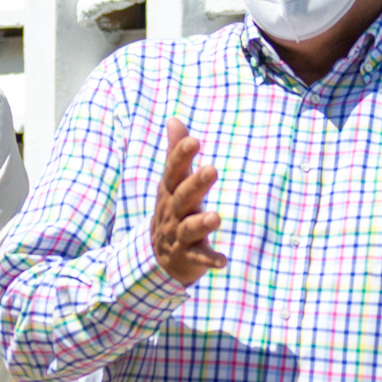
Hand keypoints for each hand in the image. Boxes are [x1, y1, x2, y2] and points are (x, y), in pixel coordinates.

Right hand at [152, 118, 223, 284]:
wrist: (158, 256)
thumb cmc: (172, 210)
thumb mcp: (172, 182)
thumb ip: (176, 153)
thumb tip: (174, 119)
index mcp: (169, 192)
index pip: (173, 172)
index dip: (181, 156)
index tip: (194, 141)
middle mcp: (172, 213)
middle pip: (182, 197)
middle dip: (195, 184)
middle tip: (212, 170)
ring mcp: (179, 235)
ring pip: (189, 229)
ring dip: (201, 223)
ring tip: (216, 218)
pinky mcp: (189, 256)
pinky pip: (199, 257)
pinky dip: (209, 260)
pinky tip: (223, 261)